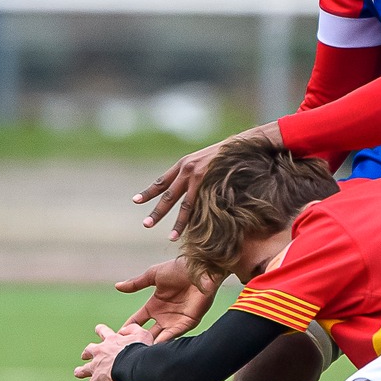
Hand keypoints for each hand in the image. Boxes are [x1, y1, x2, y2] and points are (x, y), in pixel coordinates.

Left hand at [69, 322, 150, 380]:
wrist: (133, 364)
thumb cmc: (139, 349)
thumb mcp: (141, 334)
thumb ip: (132, 330)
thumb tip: (123, 331)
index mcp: (111, 341)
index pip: (103, 332)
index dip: (101, 331)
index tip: (98, 329)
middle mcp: (100, 353)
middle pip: (89, 351)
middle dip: (87, 353)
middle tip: (84, 355)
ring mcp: (96, 368)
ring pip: (84, 370)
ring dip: (80, 371)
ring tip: (77, 372)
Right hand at [114, 258, 220, 342]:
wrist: (200, 269)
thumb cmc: (179, 268)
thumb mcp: (153, 275)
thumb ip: (136, 284)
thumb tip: (117, 286)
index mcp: (154, 305)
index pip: (137, 321)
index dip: (127, 329)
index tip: (115, 337)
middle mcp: (164, 316)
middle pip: (147, 333)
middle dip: (137, 341)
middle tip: (125, 351)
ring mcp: (175, 320)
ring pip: (160, 337)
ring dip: (150, 345)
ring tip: (138, 354)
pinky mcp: (188, 322)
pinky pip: (174, 335)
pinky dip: (165, 342)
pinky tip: (155, 347)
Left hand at [134, 122, 282, 238]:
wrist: (244, 142)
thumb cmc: (226, 151)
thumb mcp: (204, 158)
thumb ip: (195, 171)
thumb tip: (188, 186)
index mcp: (184, 164)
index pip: (162, 181)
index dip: (149, 192)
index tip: (135, 201)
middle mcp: (188, 170)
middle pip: (168, 195)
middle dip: (157, 212)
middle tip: (146, 224)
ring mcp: (200, 177)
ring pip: (186, 205)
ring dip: (178, 223)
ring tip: (171, 237)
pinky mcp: (213, 183)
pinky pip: (203, 204)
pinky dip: (198, 218)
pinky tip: (194, 230)